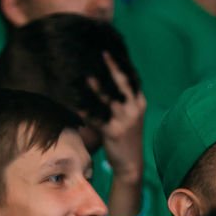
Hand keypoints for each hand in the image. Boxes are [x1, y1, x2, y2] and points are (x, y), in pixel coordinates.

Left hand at [88, 52, 145, 186]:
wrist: (131, 163)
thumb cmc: (126, 137)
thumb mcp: (130, 116)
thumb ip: (121, 100)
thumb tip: (103, 82)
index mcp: (139, 102)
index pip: (132, 79)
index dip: (122, 64)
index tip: (112, 51)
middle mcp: (135, 108)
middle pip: (124, 83)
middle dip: (114, 67)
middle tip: (104, 53)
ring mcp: (125, 120)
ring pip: (110, 99)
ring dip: (98, 88)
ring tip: (88, 77)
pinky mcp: (113, 131)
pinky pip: (97, 119)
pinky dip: (86, 113)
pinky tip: (76, 107)